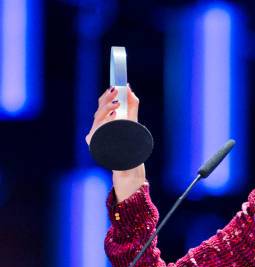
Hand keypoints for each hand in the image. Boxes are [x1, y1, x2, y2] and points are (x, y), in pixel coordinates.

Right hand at [85, 85, 145, 201]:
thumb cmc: (130, 144)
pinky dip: (104, 124)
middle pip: (99, 111)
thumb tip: (129, 89)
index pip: (103, 106)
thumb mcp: (132, 122)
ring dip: (106, 109)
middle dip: (107, 100)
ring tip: (116, 103)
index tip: (115, 86)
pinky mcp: (96, 145)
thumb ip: (131, 106)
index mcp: (105, 121)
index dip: (107, 95)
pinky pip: (97, 133)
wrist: (129, 166)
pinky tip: (112, 118)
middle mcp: (98, 128)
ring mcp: (96, 137)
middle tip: (116, 91)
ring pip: (97, 119)